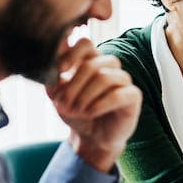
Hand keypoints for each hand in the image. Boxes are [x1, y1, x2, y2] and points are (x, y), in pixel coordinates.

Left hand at [46, 38, 141, 171]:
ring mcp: (123, 79)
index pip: (85, 43)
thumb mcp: (57, 95)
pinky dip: (99, 105)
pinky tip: (90, 113)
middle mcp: (110, 67)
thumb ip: (53, 75)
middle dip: (73, 86)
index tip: (60, 71)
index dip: (72, 54)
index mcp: (92, 60)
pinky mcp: (133, 96)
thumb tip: (48, 56)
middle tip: (63, 104)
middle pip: (92, 64)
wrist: (91, 138)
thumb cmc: (76, 113)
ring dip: (85, 97)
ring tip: (76, 111)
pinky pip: (117, 94)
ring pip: (104, 78)